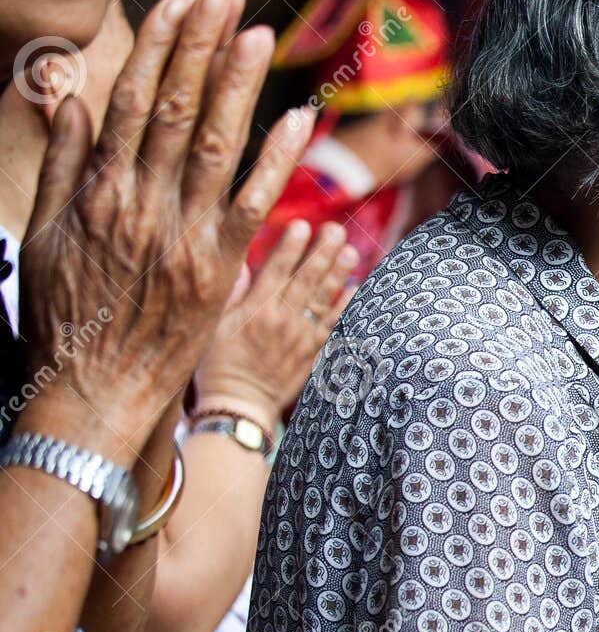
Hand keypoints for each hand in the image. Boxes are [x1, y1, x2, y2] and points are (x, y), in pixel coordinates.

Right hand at [19, 0, 311, 460]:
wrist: (93, 391)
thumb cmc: (66, 317)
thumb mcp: (44, 234)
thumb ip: (63, 164)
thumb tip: (72, 100)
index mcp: (97, 191)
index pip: (130, 101)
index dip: (158, 49)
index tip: (180, 6)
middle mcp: (140, 204)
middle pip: (173, 109)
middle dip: (201, 48)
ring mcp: (181, 236)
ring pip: (213, 145)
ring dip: (238, 86)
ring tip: (258, 35)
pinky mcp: (218, 268)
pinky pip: (251, 204)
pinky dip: (274, 160)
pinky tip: (296, 120)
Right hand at [193, 219, 357, 420]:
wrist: (239, 406)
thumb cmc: (218, 364)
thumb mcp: (212, 326)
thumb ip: (229, 292)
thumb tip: (239, 260)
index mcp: (254, 310)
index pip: (275, 270)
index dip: (290, 247)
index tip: (302, 226)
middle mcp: (280, 320)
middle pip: (305, 279)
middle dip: (321, 252)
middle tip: (336, 229)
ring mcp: (300, 337)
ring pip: (321, 298)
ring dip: (337, 273)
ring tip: (350, 250)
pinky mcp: (311, 352)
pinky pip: (331, 325)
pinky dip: (343, 306)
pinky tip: (353, 287)